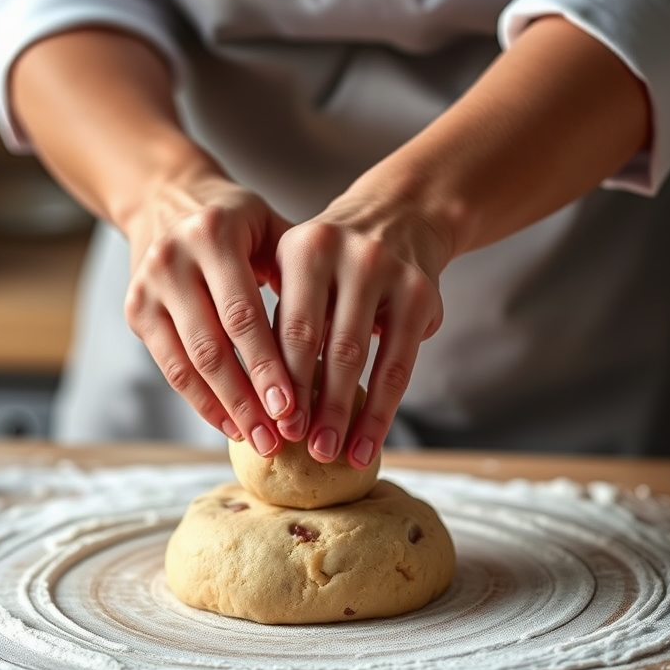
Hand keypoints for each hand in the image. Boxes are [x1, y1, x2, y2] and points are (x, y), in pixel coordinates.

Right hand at [123, 161, 297, 455]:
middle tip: (279, 440)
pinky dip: (201, 400)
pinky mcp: (134, 310)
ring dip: (225, 409)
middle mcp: (172, 259)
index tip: (295, 409)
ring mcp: (147, 287)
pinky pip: (170, 367)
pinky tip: (230, 424)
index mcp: (214, 234)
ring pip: (188, 363)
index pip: (244, 314)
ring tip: (259, 441)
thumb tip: (343, 335)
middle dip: (248, 399)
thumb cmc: (236, 221)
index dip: (268, 366)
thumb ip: (297, 273)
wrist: (165, 199)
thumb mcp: (268, 228)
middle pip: (213, 346)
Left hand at [273, 188, 449, 468]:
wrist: (400, 217)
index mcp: (301, 248)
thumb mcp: (299, 272)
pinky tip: (365, 446)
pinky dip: (380, 413)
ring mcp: (385, 271)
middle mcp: (342, 252)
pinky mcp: (421, 294)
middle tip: (291, 444)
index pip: (284, 325)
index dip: (273, 379)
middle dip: (302, 399)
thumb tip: (248, 404)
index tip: (264, 423)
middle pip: (316, 341)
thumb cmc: (333, 266)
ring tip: (327, 452)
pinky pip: (398, 365)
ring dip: (341, 413)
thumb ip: (277, 321)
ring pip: (357, 356)